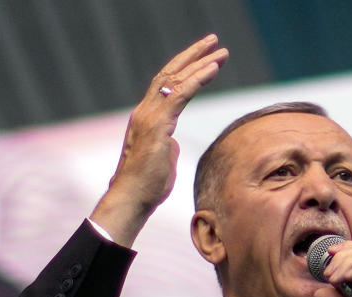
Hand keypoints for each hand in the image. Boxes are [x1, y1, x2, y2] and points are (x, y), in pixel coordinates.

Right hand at [91, 35, 228, 246]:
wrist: (132, 198)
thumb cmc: (147, 186)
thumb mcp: (162, 160)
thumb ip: (168, 146)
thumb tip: (173, 142)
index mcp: (147, 118)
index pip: (165, 84)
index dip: (185, 68)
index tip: (206, 58)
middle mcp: (145, 111)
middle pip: (170, 73)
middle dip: (193, 55)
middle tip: (213, 42)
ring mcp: (149, 116)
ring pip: (175, 79)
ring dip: (200, 63)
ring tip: (219, 51)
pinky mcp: (157, 124)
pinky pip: (180, 94)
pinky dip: (197, 79)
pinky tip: (212, 69)